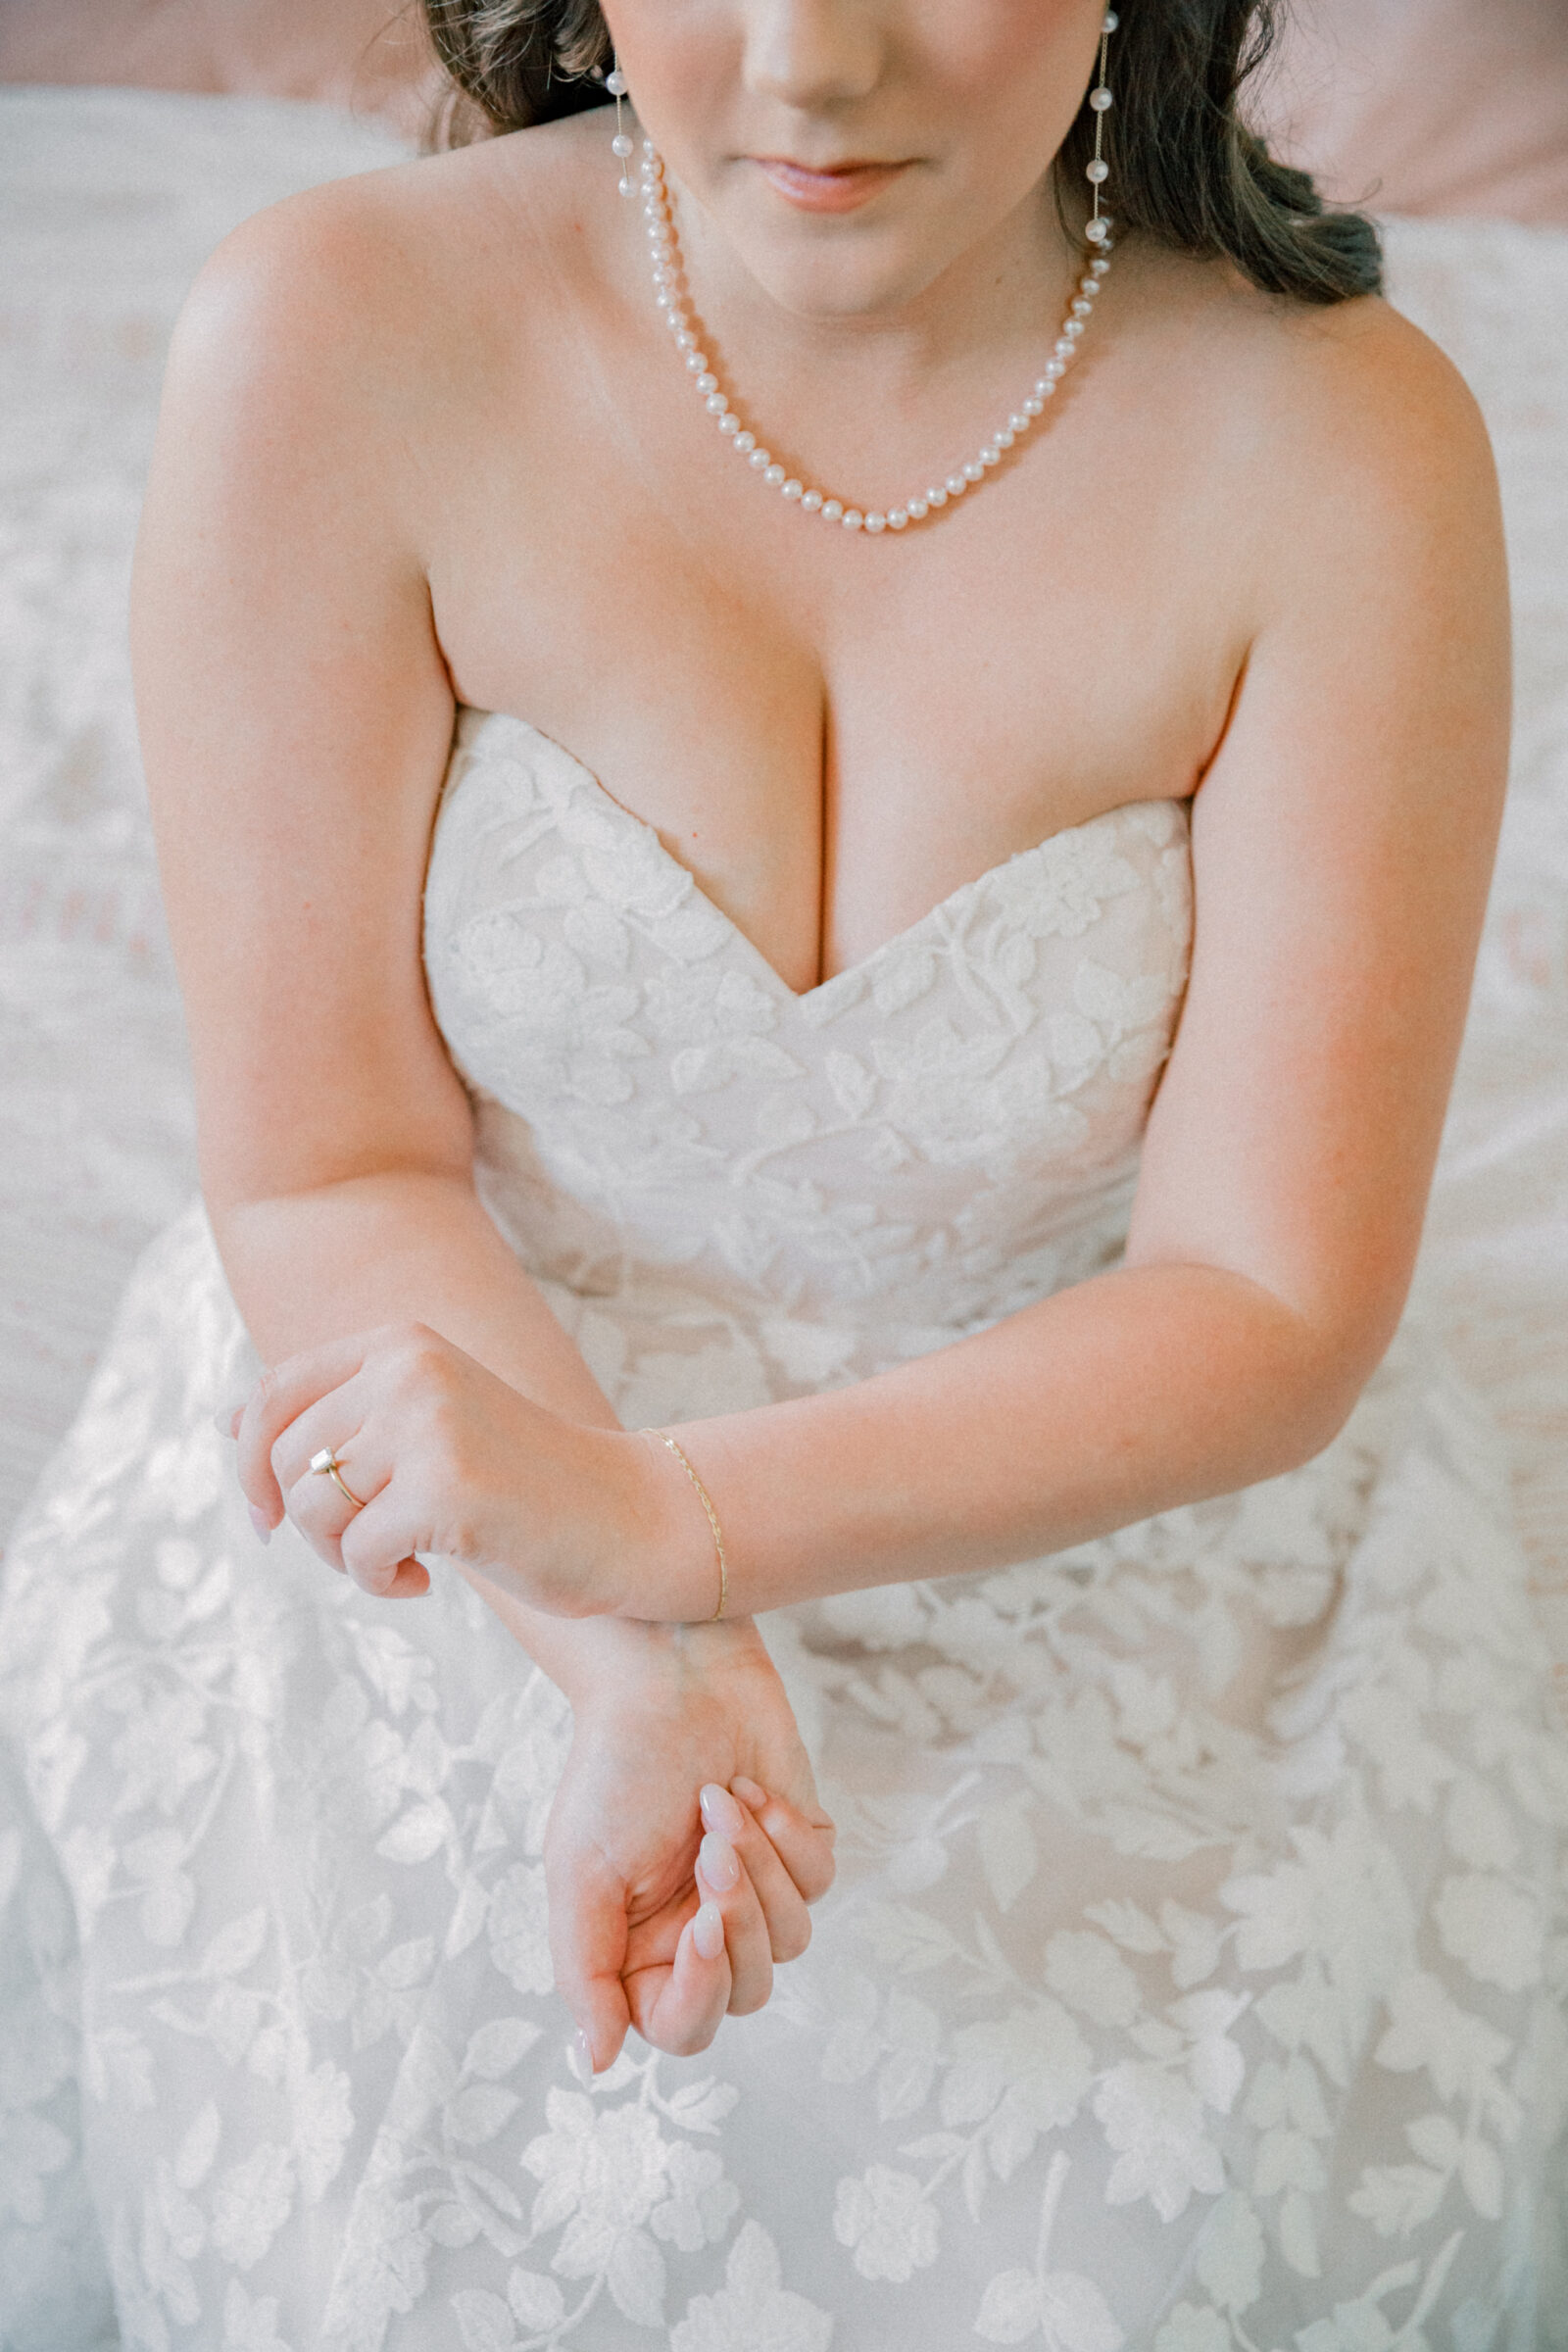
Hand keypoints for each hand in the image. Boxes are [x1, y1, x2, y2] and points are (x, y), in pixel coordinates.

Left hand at [227, 1322, 709, 1616]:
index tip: (266, 1518)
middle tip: (363, 1552)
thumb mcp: (422, 1427)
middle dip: (306, 1524)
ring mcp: (431, 1423)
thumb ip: (335, 1416)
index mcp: (401, 1342)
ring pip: (312, 1507)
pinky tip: (428, 1580)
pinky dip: (382, 1584)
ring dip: (344, 1557)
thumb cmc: (521, 1482)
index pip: (272, 1396)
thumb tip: (225, 1420)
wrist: (629, 1517)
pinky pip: (359, 1554)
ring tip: (400, 1562)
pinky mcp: (448, 1487)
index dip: (251, 1466)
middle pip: (286, 1460)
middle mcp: (410, 1368)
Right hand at [544, 1617, 834, 2069]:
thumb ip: (586, 1973)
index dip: (699, 1992)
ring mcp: (756, 1889)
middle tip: (709, 1847)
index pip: (684, 2026)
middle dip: (738, 1917)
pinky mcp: (800, 1846)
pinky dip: (788, 1833)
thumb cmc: (613, 1769)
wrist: (667, 1674)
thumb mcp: (578, 1873)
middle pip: (749, 1990)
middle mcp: (702, 1929)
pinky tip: (751, 1789)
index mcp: (642, 1950)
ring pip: (793, 1939)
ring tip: (720, 1802)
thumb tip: (598, 2065)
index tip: (700, 1925)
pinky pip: (820, 1881)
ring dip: (761, 1866)